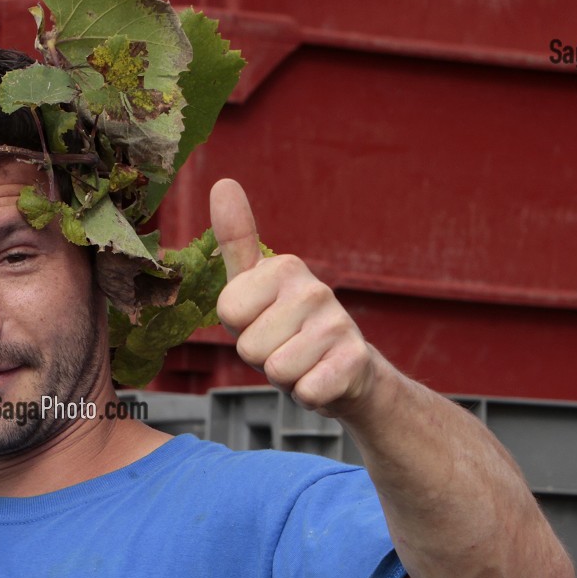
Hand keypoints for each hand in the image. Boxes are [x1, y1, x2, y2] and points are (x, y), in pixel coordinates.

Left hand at [211, 178, 376, 416]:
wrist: (348, 372)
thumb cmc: (289, 329)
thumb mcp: (257, 285)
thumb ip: (236, 240)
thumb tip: (223, 182)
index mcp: (285, 267)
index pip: (228, 312)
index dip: (240, 329)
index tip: (262, 322)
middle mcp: (315, 289)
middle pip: (248, 347)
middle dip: (261, 358)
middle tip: (285, 347)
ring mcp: (338, 324)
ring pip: (275, 370)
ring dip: (285, 377)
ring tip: (302, 363)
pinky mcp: (354, 362)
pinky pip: (305, 391)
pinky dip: (308, 395)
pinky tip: (322, 380)